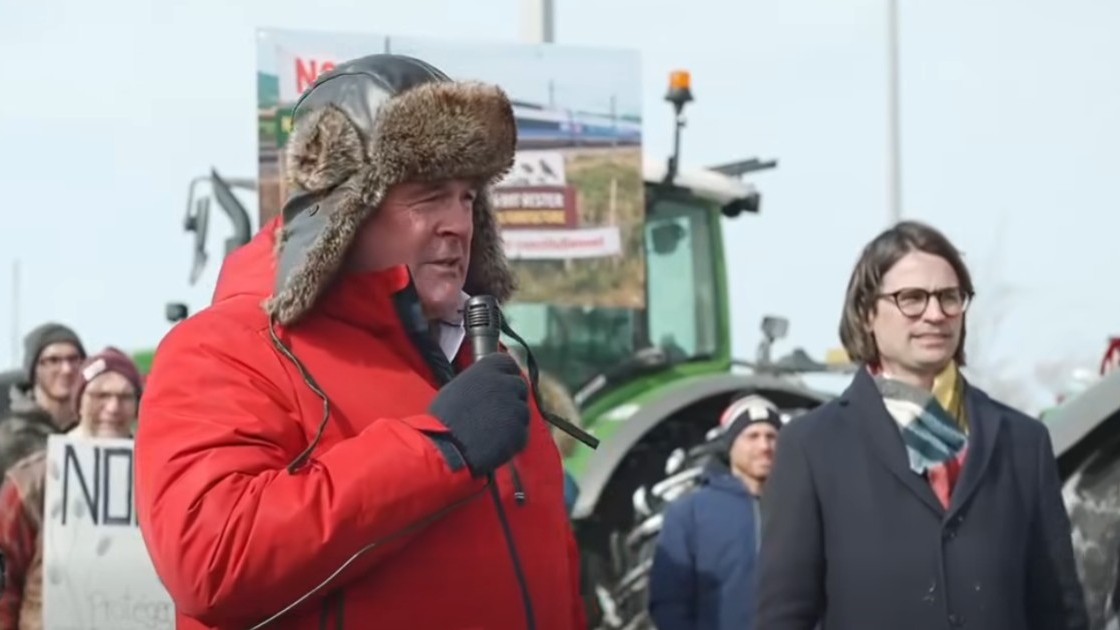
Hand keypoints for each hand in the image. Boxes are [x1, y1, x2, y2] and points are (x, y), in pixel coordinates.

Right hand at [429, 354, 529, 475]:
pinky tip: (495, 443)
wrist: (445, 449)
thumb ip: (479, 381)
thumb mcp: (457, 387)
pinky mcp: (521, 431)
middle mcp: (506, 384)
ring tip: (492, 430)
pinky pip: (521, 432)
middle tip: (496, 411)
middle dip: (511, 397)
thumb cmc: (443, 419)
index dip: (505, 375)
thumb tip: (487, 384)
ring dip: (513, 418)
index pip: (508, 363)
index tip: (501, 384)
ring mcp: (516, 408)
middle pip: (519, 386)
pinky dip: (512, 438)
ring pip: (522, 410)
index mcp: (488, 369)